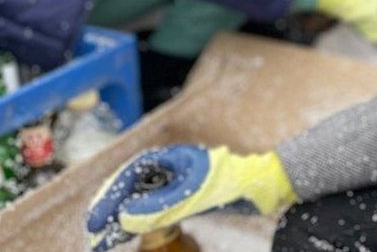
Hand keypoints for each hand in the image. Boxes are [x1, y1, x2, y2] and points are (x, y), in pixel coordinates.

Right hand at [86, 145, 296, 250]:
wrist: (259, 187)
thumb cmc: (230, 182)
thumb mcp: (193, 195)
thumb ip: (160, 206)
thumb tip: (124, 218)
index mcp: (170, 158)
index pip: (130, 174)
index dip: (110, 196)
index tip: (97, 219)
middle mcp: (168, 168)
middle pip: (130, 187)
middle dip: (110, 210)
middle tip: (93, 234)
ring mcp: (174, 183)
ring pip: (138, 200)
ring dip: (119, 220)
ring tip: (101, 242)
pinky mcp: (180, 198)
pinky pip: (150, 210)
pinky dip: (136, 223)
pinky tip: (122, 236)